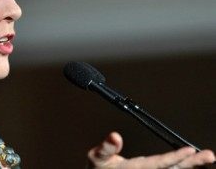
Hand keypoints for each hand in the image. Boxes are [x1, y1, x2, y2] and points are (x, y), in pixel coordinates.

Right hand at [87, 132, 214, 168]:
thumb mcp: (97, 158)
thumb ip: (106, 148)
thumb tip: (115, 136)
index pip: (158, 163)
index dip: (174, 157)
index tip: (189, 150)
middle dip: (192, 163)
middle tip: (209, 156)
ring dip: (192, 166)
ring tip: (207, 160)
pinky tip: (193, 166)